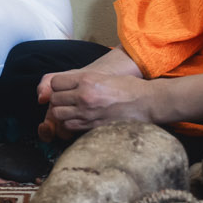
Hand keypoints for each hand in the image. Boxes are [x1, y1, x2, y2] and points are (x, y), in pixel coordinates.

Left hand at [38, 69, 161, 139]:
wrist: (147, 102)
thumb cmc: (128, 87)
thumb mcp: (104, 76)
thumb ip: (83, 81)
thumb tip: (67, 87)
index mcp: (86, 79)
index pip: (55, 83)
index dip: (58, 86)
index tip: (64, 89)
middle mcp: (84, 95)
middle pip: (54, 99)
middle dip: (58, 100)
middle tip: (68, 101)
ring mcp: (88, 112)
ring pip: (58, 115)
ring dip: (63, 113)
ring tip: (72, 111)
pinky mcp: (93, 126)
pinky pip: (70, 126)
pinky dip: (71, 124)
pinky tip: (80, 120)